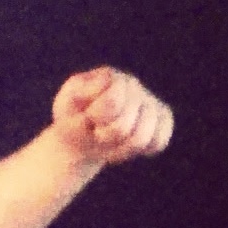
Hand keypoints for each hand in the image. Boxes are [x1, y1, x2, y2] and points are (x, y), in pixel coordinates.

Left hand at [52, 68, 173, 165]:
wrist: (83, 132)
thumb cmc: (72, 118)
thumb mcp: (64, 112)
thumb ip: (77, 111)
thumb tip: (99, 113)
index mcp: (107, 76)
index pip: (112, 102)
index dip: (96, 118)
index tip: (86, 117)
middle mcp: (133, 84)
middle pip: (125, 126)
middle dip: (105, 137)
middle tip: (96, 133)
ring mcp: (150, 100)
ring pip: (142, 138)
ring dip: (119, 148)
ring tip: (109, 141)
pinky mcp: (163, 118)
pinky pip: (158, 143)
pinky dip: (138, 151)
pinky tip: (125, 144)